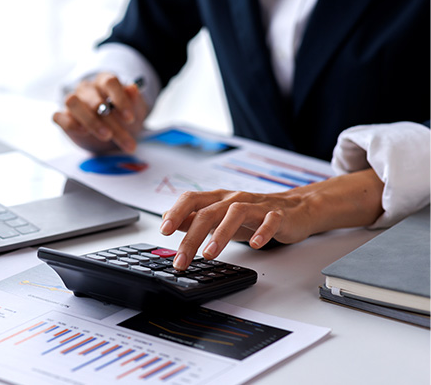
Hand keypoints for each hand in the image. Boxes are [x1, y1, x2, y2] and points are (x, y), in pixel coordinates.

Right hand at [53, 73, 147, 152]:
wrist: (114, 134)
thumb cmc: (124, 118)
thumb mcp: (135, 110)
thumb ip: (135, 99)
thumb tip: (132, 88)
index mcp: (105, 81)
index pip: (110, 82)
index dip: (120, 99)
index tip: (130, 119)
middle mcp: (87, 89)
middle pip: (95, 100)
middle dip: (112, 122)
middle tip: (124, 139)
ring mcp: (73, 101)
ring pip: (72, 102)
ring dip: (91, 121)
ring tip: (106, 135)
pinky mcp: (63, 117)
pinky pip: (58, 116)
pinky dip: (70, 124)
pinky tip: (84, 132)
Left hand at [160, 169, 384, 269]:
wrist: (296, 208)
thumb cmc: (254, 214)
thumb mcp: (221, 216)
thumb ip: (195, 218)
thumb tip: (169, 220)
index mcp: (219, 199)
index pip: (192, 199)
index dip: (177, 212)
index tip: (164, 231)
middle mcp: (234, 199)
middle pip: (209, 212)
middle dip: (192, 237)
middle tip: (182, 260)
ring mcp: (257, 206)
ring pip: (235, 213)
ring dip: (221, 233)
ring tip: (210, 254)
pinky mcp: (278, 215)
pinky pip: (270, 220)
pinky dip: (262, 232)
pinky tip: (255, 245)